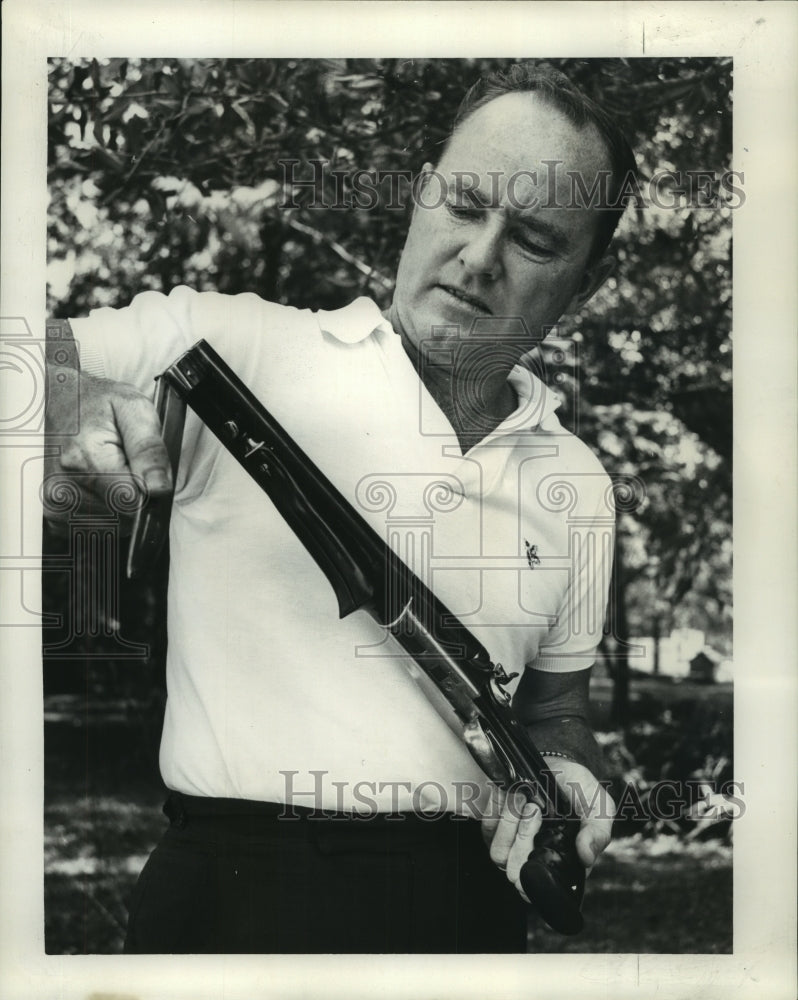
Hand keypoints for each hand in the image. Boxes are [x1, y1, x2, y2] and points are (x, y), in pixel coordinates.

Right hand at [44, 366, 171, 523]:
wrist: (57, 399)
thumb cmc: (97, 404)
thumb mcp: (133, 409)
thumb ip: (149, 449)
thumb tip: (159, 489)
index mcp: (85, 459)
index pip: (134, 502)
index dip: (148, 489)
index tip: (143, 469)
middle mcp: (63, 486)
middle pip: (123, 516)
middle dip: (133, 494)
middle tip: (123, 463)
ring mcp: (54, 503)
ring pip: (111, 524)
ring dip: (117, 503)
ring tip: (107, 470)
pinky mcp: (54, 513)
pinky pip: (93, 526)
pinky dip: (102, 510)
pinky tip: (96, 484)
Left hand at [481, 759, 614, 901]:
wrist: (554, 760)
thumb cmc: (577, 787)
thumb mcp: (598, 805)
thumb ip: (598, 830)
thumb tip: (587, 857)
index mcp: (562, 862)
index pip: (543, 888)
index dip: (537, 874)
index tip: (544, 841)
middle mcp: (535, 858)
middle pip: (516, 874)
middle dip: (523, 839)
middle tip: (534, 809)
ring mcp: (512, 845)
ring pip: (499, 855)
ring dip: (509, 823)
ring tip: (522, 797)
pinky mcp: (494, 829)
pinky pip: (486, 831)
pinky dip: (495, 811)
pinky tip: (508, 794)